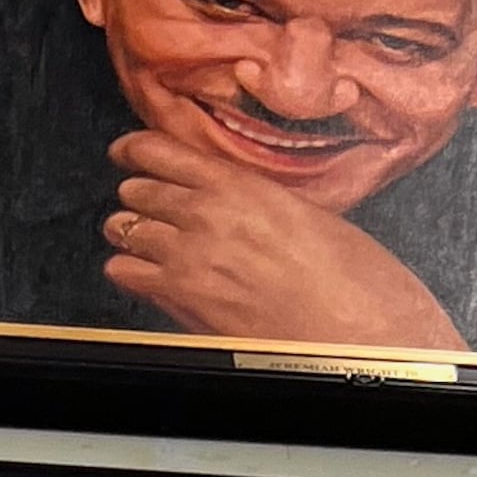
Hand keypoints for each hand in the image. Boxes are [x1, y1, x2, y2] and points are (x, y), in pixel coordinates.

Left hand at [100, 130, 464, 351]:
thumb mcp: (302, 213)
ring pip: (125, 229)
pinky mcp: (180, 298)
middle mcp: (206, 213)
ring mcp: (187, 256)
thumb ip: (254, 202)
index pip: (163, 151)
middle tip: (139, 201)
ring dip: (129, 232)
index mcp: (239, 184)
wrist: (351, 326)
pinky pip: (126, 273)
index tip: (126, 152)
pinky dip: (127, 269)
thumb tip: (233, 202)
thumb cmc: (345, 275)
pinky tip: (138, 272)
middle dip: (138, 195)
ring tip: (136, 237)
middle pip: (140, 190)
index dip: (137, 151)